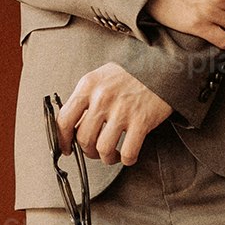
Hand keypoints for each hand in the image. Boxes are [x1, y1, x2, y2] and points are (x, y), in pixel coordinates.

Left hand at [54, 64, 171, 165]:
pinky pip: (128, 152)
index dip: (62, 140)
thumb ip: (85, 98)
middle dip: (87, 151)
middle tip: (94, 151)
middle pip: (83, 138)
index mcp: (88, 86)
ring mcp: (122, 110)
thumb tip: (73, 126)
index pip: (64, 119)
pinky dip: (126, 159)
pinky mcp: (142, 121)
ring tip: (111, 155)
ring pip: (103, 148)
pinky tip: (127, 155)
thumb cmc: (129, 74)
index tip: (67, 148)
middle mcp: (102, 98)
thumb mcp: (100, 77)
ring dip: (106, 158)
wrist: (161, 65)